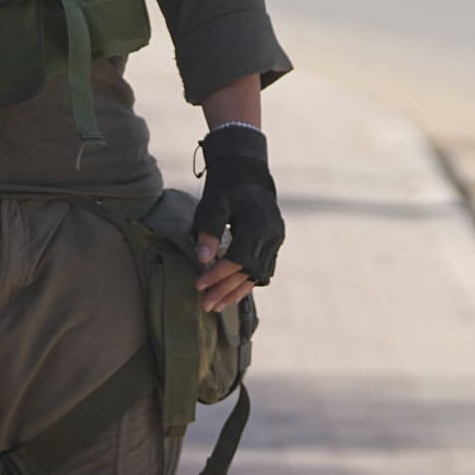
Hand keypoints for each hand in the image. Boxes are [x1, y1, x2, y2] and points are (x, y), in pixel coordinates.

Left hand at [190, 125, 283, 308]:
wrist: (247, 169)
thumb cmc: (226, 185)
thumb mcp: (213, 203)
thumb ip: (209, 230)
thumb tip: (203, 259)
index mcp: (258, 225)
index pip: (237, 261)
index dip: (217, 276)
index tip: (198, 286)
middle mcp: (272, 235)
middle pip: (249, 273)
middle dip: (226, 290)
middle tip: (205, 305)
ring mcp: (277, 239)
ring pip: (259, 275)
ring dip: (237, 291)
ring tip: (217, 305)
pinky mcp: (275, 241)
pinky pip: (264, 268)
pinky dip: (247, 281)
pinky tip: (232, 291)